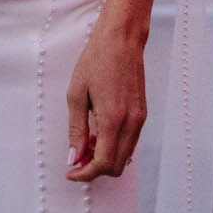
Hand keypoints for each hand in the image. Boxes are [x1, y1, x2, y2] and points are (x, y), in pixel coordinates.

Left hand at [64, 23, 147, 181]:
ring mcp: (140, 119)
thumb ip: (76, 129)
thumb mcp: (76, 94)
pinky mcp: (142, 113)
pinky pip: (129, 142)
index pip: (103, 163)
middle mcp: (131, 123)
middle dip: (94, 168)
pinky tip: (98, 131)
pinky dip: (114, 145)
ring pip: (124, 156)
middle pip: (116, 166)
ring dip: (104, 157)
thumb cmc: (96, 60)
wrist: (122, 38)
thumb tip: (74, 158)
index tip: (70, 171)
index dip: (85, 174)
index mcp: (113, 119)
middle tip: (76, 156)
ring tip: (85, 140)